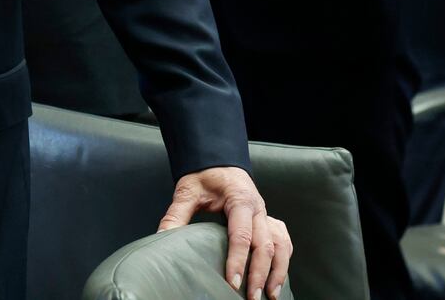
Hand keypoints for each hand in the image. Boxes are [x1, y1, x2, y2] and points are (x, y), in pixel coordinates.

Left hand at [159, 166, 290, 298]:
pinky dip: (283, 261)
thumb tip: (161, 238)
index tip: (233, 283)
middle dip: (259, 274)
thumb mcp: (187, 191)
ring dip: (278, 271)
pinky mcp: (268, 220)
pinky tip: (277, 278)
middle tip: (250, 298)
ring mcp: (266, 214)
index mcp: (240, 199)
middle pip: (265, 245)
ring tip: (271, 295)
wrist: (217, 159)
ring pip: (280, 245)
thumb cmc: (204, 175)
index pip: (241, 235)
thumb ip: (176, 215)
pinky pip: (283, 241)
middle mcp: (258, 208)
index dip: (238, 260)